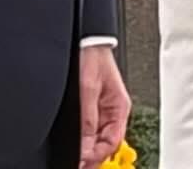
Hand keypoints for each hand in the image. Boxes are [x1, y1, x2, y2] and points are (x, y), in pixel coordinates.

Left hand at [78, 45, 130, 168]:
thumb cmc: (90, 53)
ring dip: (87, 146)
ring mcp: (100, 106)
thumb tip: (85, 145)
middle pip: (105, 141)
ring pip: (96, 135)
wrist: (83, 36)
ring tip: (76, 157)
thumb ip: (87, 117)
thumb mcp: (87, 88)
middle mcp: (111, 108)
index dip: (98, 155)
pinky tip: (74, 142)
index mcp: (118, 106)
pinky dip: (82, 136)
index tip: (83, 163)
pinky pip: (88, 126)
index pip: (112, 141)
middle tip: (79, 164)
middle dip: (93, 155)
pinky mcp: (89, 102)